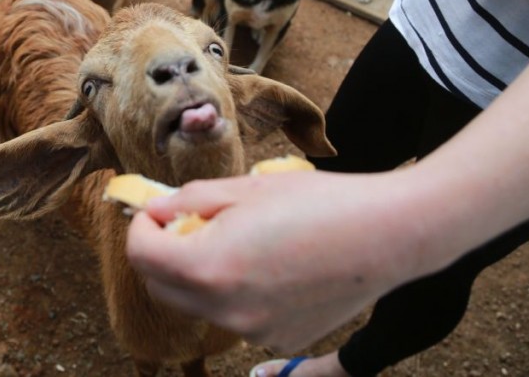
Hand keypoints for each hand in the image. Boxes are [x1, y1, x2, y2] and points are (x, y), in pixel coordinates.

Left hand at [125, 172, 416, 351]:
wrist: (387, 235)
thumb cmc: (318, 202)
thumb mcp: (244, 188)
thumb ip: (190, 200)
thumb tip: (157, 210)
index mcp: (208, 266)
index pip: (141, 253)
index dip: (142, 225)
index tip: (158, 211)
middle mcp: (225, 309)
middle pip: (161, 286)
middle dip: (164, 253)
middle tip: (193, 222)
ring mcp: (253, 332)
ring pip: (199, 305)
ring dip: (200, 275)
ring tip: (241, 241)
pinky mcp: (280, 340)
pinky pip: (237, 317)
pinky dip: (236, 294)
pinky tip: (274, 265)